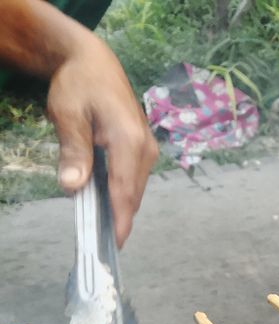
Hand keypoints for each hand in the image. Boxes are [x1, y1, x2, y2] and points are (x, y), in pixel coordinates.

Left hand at [45, 32, 156, 246]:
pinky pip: (134, 180)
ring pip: (134, 189)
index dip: (120, 220)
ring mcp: (148, 150)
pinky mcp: (144, 151)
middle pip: (132, 195)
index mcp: (129, 141)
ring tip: (102, 229)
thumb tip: (73, 188)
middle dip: (119, 220)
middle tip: (102, 244)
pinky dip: (121, 195)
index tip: (115, 244)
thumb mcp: (67, 113)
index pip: (125, 190)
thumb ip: (73, 151)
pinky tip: (105, 204)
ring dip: (119, 208)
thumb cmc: (79, 84)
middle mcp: (146, 149)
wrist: (95, 62)